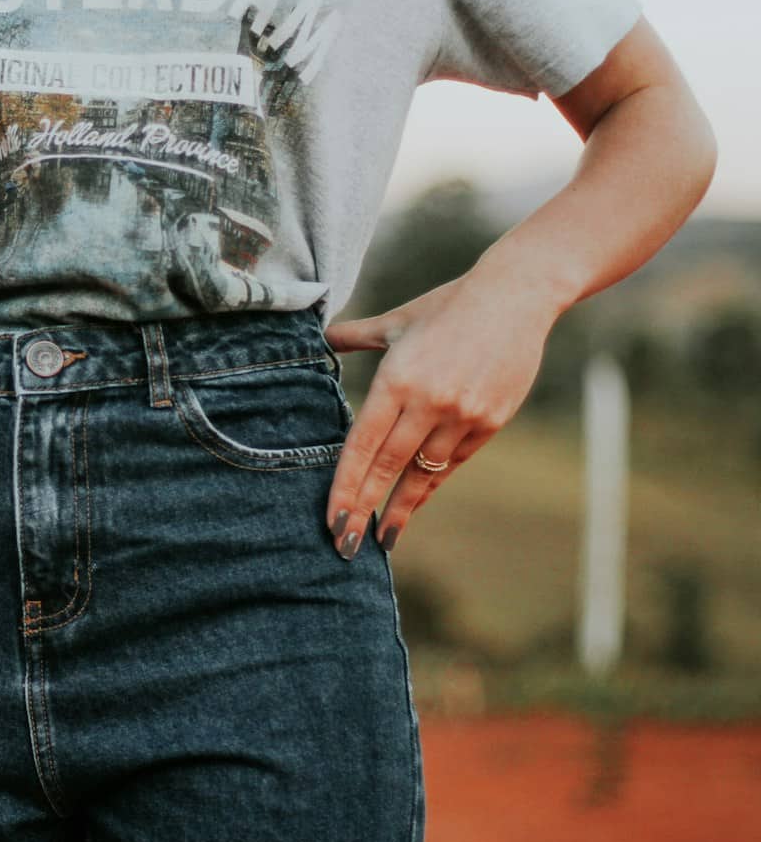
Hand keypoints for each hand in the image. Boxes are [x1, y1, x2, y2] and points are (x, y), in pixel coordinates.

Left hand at [322, 273, 558, 557]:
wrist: (517, 296)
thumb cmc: (448, 306)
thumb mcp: (397, 321)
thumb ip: (356, 335)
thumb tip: (325, 338)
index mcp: (397, 379)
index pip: (363, 445)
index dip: (346, 486)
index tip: (333, 518)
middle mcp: (428, 403)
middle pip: (388, 468)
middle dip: (364, 509)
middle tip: (345, 545)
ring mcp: (462, 415)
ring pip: (423, 472)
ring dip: (400, 507)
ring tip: (382, 537)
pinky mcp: (490, 422)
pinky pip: (453, 462)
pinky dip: (431, 484)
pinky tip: (414, 503)